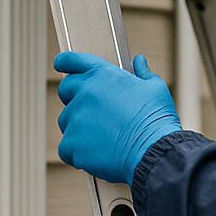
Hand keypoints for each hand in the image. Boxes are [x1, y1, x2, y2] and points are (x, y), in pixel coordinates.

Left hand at [54, 50, 181, 184]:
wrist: (154, 152)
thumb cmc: (156, 120)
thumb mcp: (155, 88)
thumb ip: (142, 72)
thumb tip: (139, 61)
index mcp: (103, 75)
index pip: (73, 60)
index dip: (65, 61)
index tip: (60, 64)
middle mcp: (85, 92)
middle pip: (65, 89)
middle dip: (73, 97)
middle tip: (91, 111)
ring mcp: (76, 117)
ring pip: (66, 120)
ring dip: (77, 127)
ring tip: (101, 137)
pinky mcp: (72, 143)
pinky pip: (66, 147)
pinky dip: (76, 152)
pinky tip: (95, 154)